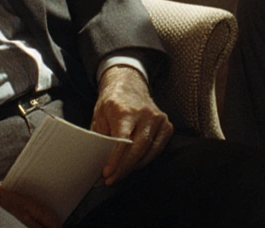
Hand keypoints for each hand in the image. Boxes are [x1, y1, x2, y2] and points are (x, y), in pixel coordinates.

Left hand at [91, 65, 173, 184]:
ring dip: (134, 166)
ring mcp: (158, 118)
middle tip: (112, 179)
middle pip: (138, 148)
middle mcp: (145, 113)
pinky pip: (158, 148)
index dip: (115, 159)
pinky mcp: (166, 124)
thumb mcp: (100, 116)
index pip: (123, 139)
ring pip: (149, 150)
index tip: (107, 173)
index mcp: (125, 110)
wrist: (129, 85)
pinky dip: (146, 159)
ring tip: (120, 174)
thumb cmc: (112, 103)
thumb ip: (101, 137)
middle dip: (124, 168)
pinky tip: (135, 164)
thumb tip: (98, 162)